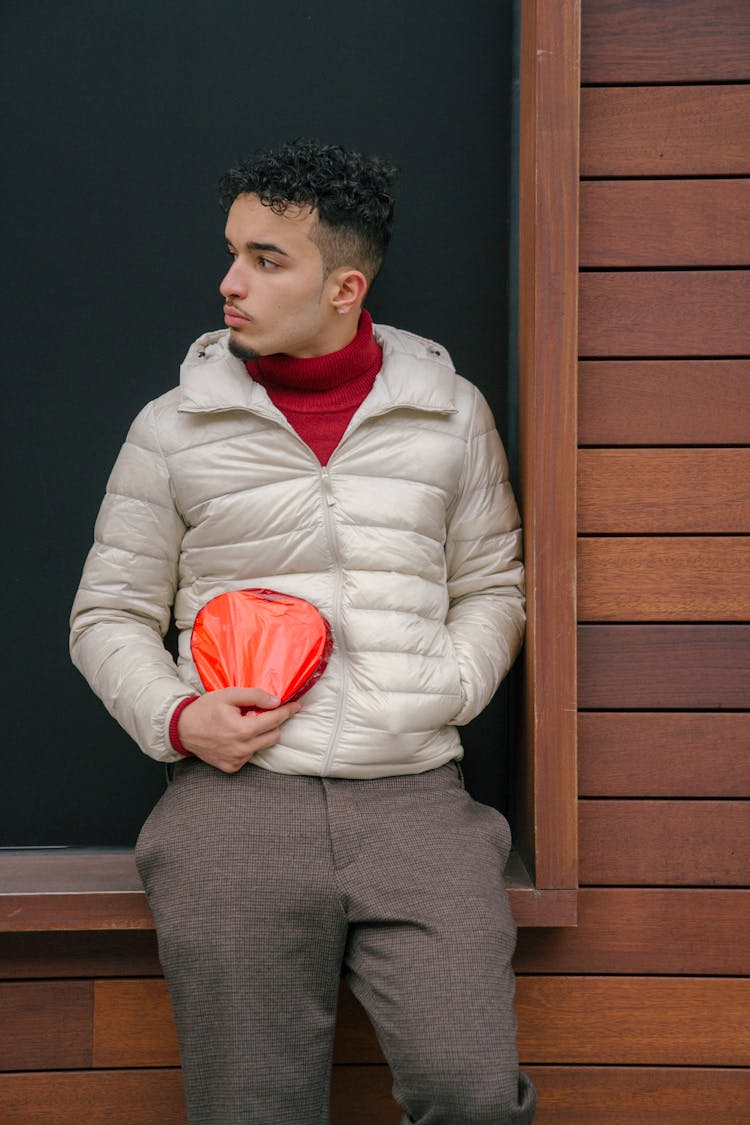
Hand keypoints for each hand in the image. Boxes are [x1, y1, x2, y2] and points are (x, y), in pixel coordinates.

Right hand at [177, 687, 300, 772]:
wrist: (182, 728)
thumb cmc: (206, 709)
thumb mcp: (229, 695)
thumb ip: (255, 696)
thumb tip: (276, 701)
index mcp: (242, 730)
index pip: (274, 720)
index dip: (287, 711)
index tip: (297, 706)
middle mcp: (242, 749)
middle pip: (274, 736)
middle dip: (273, 723)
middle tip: (262, 714)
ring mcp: (236, 760)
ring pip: (262, 746)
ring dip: (260, 735)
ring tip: (244, 725)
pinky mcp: (231, 768)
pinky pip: (250, 756)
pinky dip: (248, 746)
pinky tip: (235, 738)